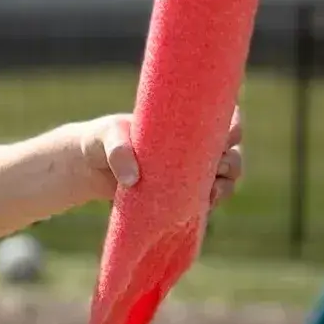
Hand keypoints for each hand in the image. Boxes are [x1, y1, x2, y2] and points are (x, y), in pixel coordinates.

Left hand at [69, 111, 243, 206]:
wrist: (88, 167)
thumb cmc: (101, 141)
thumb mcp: (107, 137)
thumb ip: (118, 150)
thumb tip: (133, 178)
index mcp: (184, 122)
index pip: (222, 118)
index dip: (235, 126)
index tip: (228, 135)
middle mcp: (193, 146)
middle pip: (232, 152)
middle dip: (232, 161)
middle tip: (217, 167)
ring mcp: (189, 171)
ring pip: (226, 177)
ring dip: (226, 185)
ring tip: (211, 192)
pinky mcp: (180, 194)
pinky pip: (208, 199)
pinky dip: (212, 202)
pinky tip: (205, 205)